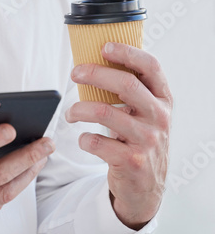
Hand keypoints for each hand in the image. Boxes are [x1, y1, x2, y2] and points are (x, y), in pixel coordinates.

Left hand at [65, 42, 172, 228]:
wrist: (146, 187)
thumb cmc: (139, 140)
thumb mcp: (146, 114)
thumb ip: (132, 91)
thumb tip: (96, 61)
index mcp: (163, 100)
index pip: (151, 67)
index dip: (128, 52)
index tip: (104, 47)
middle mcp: (159, 118)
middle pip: (125, 84)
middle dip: (95, 73)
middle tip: (75, 73)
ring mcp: (148, 140)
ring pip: (104, 112)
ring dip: (79, 109)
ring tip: (71, 113)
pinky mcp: (132, 161)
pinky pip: (97, 141)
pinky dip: (83, 138)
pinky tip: (83, 138)